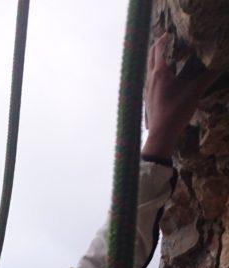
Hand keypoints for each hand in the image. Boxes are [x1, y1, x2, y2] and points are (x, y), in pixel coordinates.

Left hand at [142, 34, 219, 160]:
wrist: (160, 135)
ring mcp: (146, 89)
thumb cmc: (175, 113)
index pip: (159, 47)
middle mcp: (150, 78)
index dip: (165, 38)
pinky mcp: (147, 98)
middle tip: (168, 40)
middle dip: (158, 45)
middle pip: (150, 55)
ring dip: (157, 58)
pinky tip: (165, 77)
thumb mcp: (194, 92)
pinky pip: (150, 78)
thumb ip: (207, 77)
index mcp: (159, 73)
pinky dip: (156, 71)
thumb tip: (219, 65)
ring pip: (149, 67)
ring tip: (168, 56)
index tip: (171, 33)